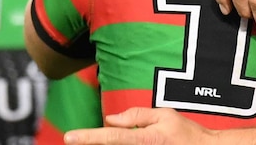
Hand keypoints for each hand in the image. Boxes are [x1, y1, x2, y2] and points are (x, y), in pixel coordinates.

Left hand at [63, 108, 215, 144]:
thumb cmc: (185, 133)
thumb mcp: (164, 115)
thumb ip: (136, 115)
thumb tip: (111, 118)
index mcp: (144, 138)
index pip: (110, 137)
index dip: (88, 137)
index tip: (69, 137)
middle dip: (94, 143)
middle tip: (78, 139)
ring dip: (106, 144)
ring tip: (94, 140)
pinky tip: (124, 139)